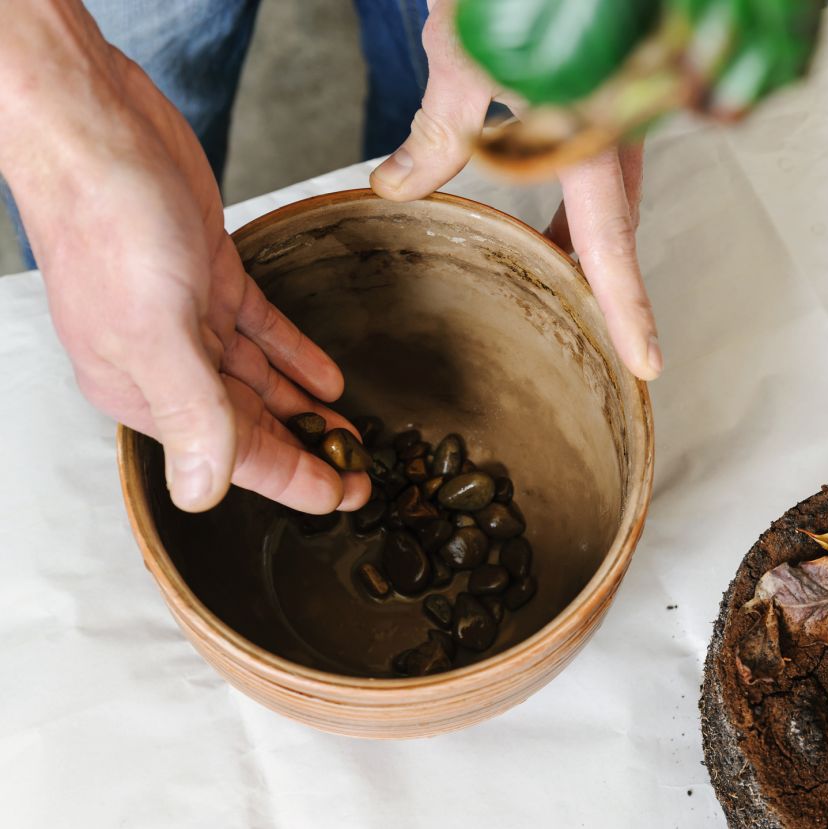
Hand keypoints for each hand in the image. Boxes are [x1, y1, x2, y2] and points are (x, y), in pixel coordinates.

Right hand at [0, 2, 369, 513]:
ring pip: (257, 380)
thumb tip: (202, 494)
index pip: (232, 456)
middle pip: (249, 424)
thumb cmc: (108, 221)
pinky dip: (294, 354)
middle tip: (363, 474)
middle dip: (307, 451)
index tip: (346, 498)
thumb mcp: (155, 328)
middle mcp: (163, 361)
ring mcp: (186, 317)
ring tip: (353, 435)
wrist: (94, 124)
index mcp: (142, 389)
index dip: (294, 481)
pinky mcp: (207, 274)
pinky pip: (260, 329)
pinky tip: (328, 378)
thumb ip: (190, 413)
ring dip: (305, 409)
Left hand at [369, 0, 661, 380]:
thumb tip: (396, 189)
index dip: (630, 308)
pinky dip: (580, 201)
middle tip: (602, 334)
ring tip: (553, 273)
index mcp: (587, 131)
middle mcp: (617, 128)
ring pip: (612, 199)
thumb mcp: (459, 62)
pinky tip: (549, 213)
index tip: (646, 363)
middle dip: (607, 283)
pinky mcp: (609, 97)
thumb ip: (437, 137)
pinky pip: (603, 168)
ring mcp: (619, 113)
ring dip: (587, 241)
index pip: (612, 240)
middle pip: (618, 227)